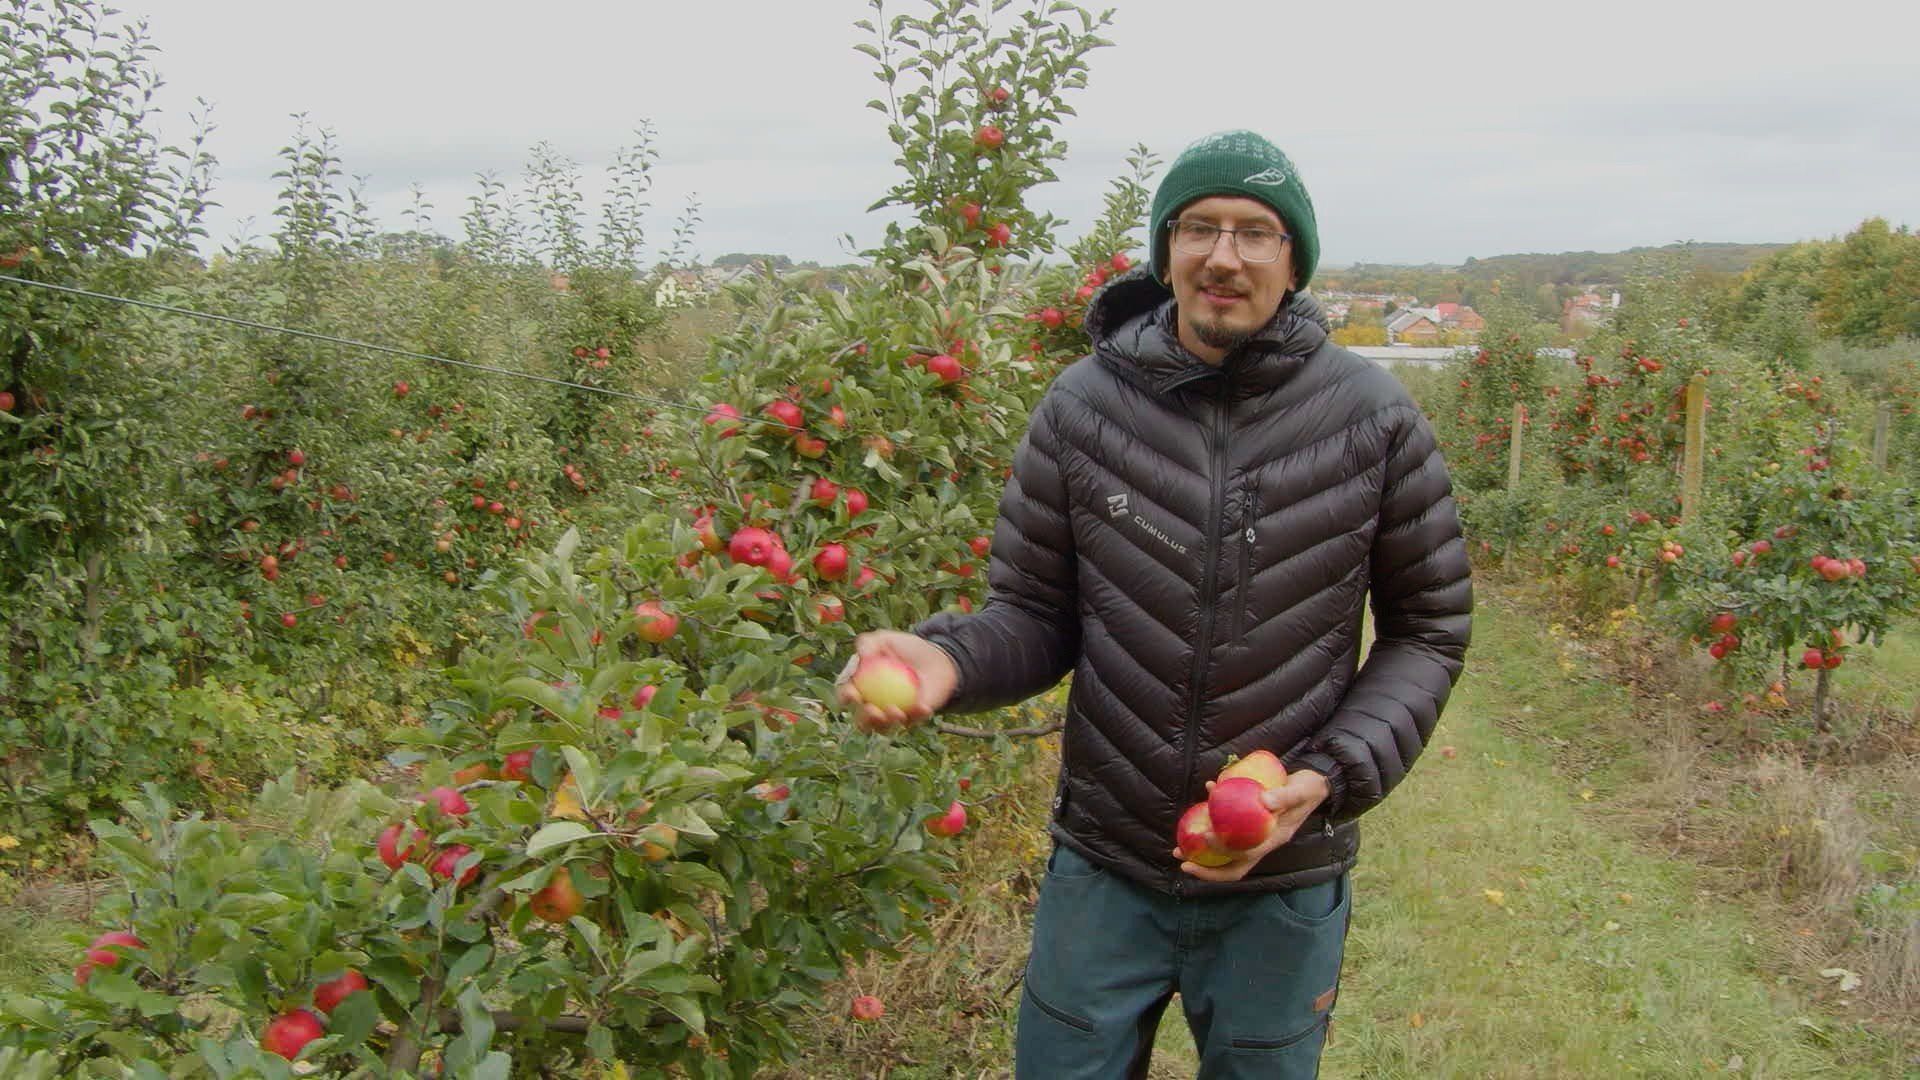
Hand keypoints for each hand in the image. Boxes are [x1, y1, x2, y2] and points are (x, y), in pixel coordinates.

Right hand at [834, 630, 958, 733]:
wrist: (935, 657)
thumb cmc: (906, 647)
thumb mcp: (885, 639)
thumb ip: (868, 643)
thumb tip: (860, 655)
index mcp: (860, 688)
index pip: (847, 696)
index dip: (845, 697)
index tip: (853, 693)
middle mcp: (872, 706)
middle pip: (862, 721)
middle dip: (864, 720)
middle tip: (872, 709)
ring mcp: (891, 716)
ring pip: (884, 728)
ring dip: (886, 724)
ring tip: (895, 711)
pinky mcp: (912, 720)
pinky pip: (913, 722)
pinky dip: (917, 715)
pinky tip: (921, 706)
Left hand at [1172, 770, 1329, 882]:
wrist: (1318, 784)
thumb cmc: (1309, 788)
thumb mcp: (1301, 790)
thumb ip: (1284, 796)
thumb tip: (1263, 801)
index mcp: (1273, 840)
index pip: (1244, 856)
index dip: (1221, 855)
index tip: (1202, 840)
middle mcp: (1263, 842)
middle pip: (1232, 864)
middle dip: (1205, 867)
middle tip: (1179, 857)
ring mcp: (1257, 835)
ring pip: (1227, 851)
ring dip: (1204, 851)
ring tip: (1180, 847)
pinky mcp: (1253, 823)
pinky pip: (1231, 828)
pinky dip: (1214, 818)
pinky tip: (1204, 799)